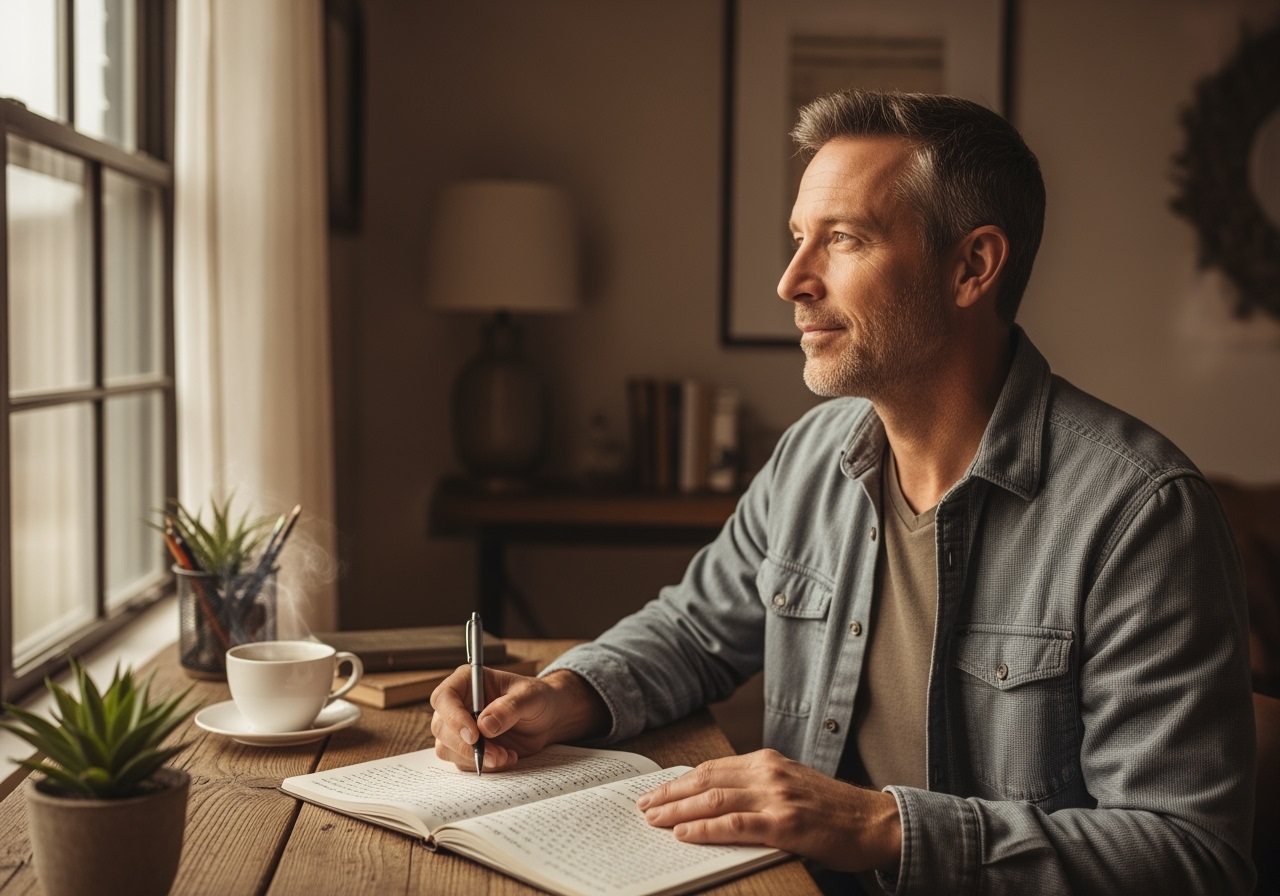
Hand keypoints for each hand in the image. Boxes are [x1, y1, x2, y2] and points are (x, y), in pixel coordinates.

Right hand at [429, 667, 607, 771]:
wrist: (546, 719)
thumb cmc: (537, 698)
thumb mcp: (530, 697)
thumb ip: (509, 708)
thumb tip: (484, 725)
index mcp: (467, 682)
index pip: (444, 697)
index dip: (453, 717)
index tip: (474, 735)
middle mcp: (458, 704)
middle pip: (441, 727)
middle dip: (467, 746)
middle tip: (496, 754)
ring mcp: (459, 728)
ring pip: (448, 749)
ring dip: (476, 759)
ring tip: (506, 755)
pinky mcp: (466, 748)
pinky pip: (463, 763)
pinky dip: (484, 766)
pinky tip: (507, 757)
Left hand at [636, 749, 901, 872]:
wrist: (875, 823)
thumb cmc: (833, 811)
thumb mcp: (790, 787)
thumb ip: (756, 790)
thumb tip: (712, 805)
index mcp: (767, 761)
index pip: (711, 768)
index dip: (679, 780)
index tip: (655, 792)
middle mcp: (768, 773)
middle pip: (705, 780)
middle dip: (670, 794)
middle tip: (643, 807)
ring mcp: (777, 797)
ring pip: (714, 800)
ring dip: (678, 811)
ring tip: (654, 821)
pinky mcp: (786, 823)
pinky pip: (735, 825)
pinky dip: (706, 829)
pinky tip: (685, 834)